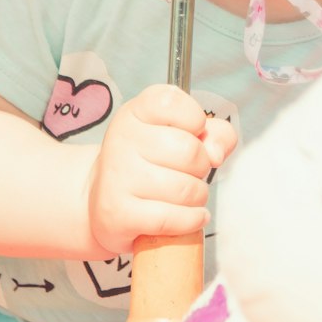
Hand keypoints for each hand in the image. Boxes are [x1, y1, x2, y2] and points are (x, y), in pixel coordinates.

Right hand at [84, 85, 238, 253]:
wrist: (105, 200)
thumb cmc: (152, 162)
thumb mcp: (184, 134)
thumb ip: (215, 133)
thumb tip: (216, 154)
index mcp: (135, 112)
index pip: (171, 101)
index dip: (194, 119)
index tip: (193, 132)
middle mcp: (121, 140)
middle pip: (190, 151)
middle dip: (201, 167)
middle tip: (189, 172)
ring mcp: (117, 177)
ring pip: (186, 189)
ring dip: (197, 197)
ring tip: (185, 196)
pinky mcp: (118, 213)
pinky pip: (173, 218)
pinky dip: (191, 220)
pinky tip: (190, 216)